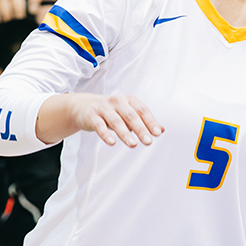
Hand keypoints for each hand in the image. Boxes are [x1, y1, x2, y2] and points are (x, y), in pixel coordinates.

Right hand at [36, 93, 163, 146]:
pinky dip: (106, 134)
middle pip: (131, 116)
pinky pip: (99, 125)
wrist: (83, 106)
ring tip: (133, 144)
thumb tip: (162, 130)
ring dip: (125, 133)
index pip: (142, 110)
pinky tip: (112, 143)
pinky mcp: (91, 116)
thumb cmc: (111, 111)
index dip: (150, 122)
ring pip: (116, 121)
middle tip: (148, 141)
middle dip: (140, 129)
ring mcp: (103, 108)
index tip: (157, 133)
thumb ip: (144, 122)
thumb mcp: (128, 113)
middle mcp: (117, 101)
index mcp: (129, 100)